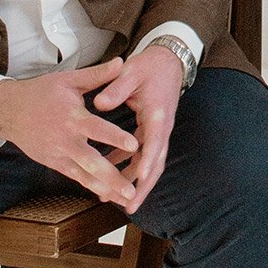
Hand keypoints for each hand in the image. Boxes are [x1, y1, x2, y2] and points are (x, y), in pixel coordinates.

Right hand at [0, 59, 138, 206]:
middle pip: (91, 161)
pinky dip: (93, 187)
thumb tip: (123, 62)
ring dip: (106, 189)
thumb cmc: (42, 93)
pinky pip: (76, 177)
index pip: (97, 129)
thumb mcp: (69, 80)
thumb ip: (98, 75)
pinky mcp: (55, 163)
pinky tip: (110, 196)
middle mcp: (66, 140)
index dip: (115, 137)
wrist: (9, 111)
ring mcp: (59, 155)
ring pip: (85, 175)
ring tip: (127, 200)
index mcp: (72, 117)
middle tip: (132, 189)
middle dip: (112, 177)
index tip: (135, 145)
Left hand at [92, 44, 184, 212]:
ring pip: (151, 163)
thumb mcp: (131, 72)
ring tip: (118, 201)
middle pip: (156, 162)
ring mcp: (158, 131)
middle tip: (130, 206)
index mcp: (157, 113)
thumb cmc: (150, 67)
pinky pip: (143, 155)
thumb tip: (98, 104)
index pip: (154, 140)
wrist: (169, 61)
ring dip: (136, 183)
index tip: (138, 177)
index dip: (147, 160)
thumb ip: (115, 88)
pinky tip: (111, 174)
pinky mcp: (152, 131)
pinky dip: (129, 167)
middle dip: (144, 186)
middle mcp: (161, 127)